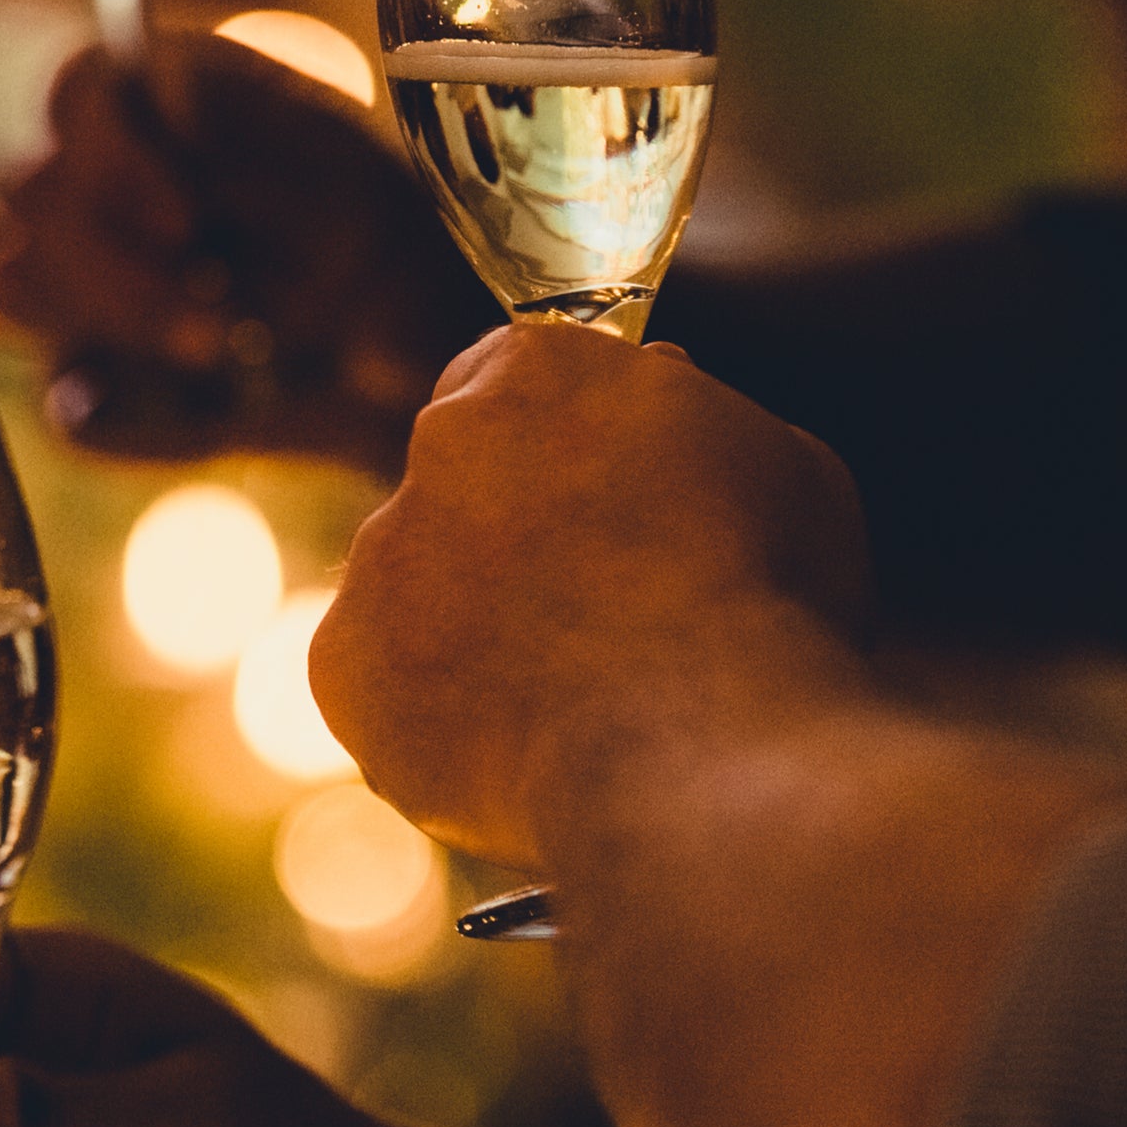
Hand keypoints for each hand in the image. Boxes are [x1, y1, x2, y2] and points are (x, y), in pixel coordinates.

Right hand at [0, 38, 498, 475]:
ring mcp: (69, 276)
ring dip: (110, 325)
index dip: (112, 158)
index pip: (78, 93)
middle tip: (216, 322)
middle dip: (113, 270)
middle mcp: (91, 176)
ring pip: (10, 279)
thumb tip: (171, 94)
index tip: (186, 223)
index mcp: (156, 98)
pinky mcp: (81, 375)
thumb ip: (252, 135)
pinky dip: (128, 418)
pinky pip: (65, 408)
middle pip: (26, 194)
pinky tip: (210, 411)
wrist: (409, 354)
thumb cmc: (382, 235)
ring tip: (214, 355)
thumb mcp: (343, 179)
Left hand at [313, 325, 872, 875]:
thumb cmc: (767, 609)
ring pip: (415, 587)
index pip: (516, 375)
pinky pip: (382, 686)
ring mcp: (380, 553)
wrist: (699, 757)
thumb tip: (663, 425)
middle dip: (511, 536)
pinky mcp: (342, 664)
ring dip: (470, 628)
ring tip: (572, 707)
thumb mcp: (783, 469)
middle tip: (593, 616)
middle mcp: (438, 442)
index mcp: (540, 369)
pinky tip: (519, 754)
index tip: (593, 496)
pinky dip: (433, 716)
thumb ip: (696, 429)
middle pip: (461, 481)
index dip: (558, 442)